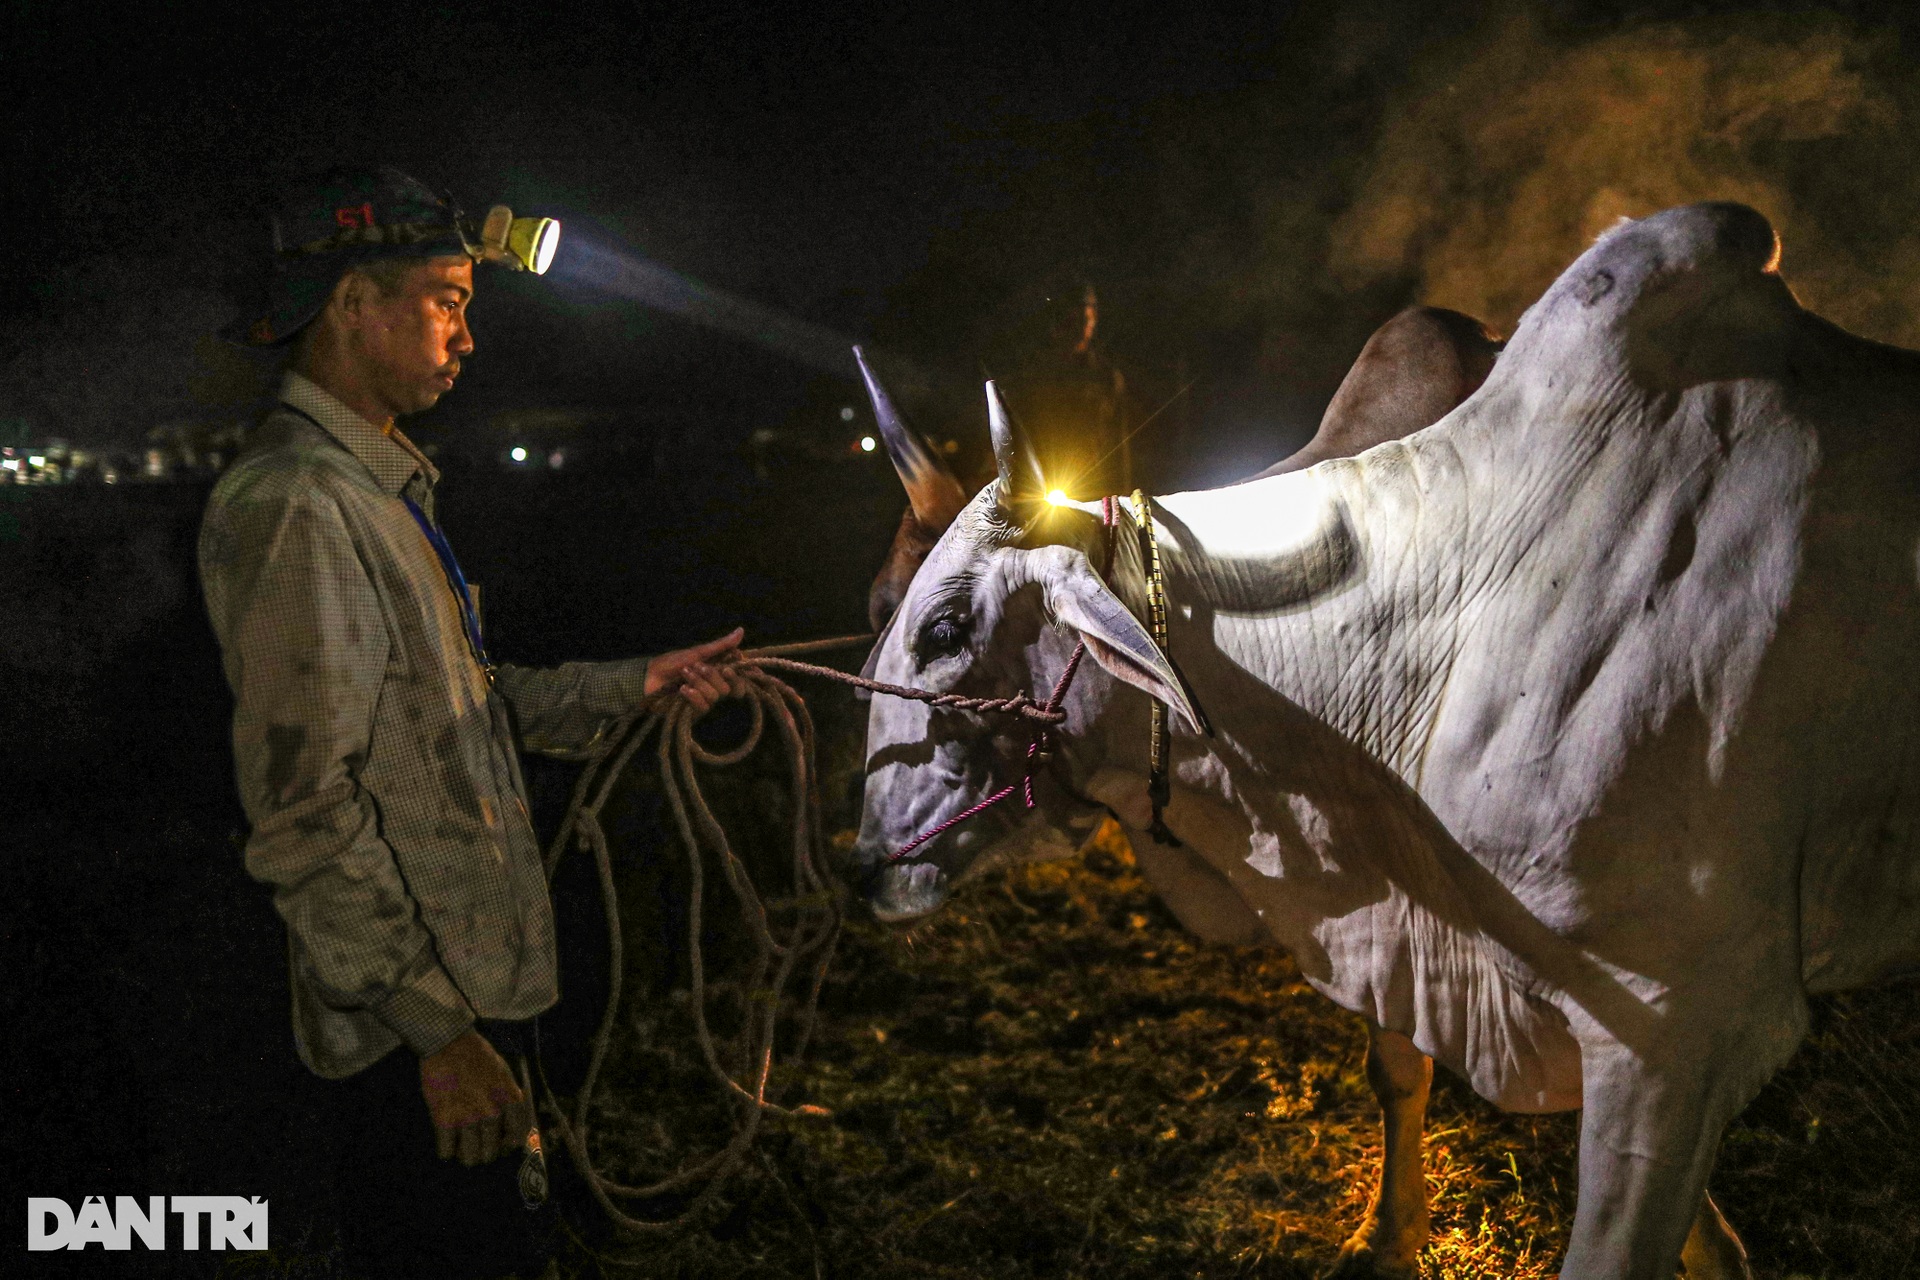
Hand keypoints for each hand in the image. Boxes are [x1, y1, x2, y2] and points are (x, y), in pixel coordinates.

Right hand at [419, 1030, 533, 1165]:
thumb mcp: (504, 1073)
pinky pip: (446, 1151)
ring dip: (465, 1155)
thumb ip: (508, 1097)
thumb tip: (510, 1120)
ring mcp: (468, 1118)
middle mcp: (493, 1113)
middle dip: (483, 1152)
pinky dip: (446, 1151)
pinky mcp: (444, 1120)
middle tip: (475, 1145)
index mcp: (510, 1100)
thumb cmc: (477, 1055)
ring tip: (460, 1148)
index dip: (508, 1145)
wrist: (449, 1044)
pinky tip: (446, 1142)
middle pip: (491, 1153)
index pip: (518, 1136)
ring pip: (470, 1157)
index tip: (500, 1144)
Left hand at [644, 627, 745, 711]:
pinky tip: (682, 689)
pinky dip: (694, 695)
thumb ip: (720, 645)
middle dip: (713, 675)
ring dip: (699, 682)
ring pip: (715, 695)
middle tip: (698, 666)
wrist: (650, 678)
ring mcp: (704, 700)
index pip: (738, 680)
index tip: (730, 666)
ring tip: (684, 674)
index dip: (738, 676)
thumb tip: (742, 630)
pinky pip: (704, 706)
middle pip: (728, 688)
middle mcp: (713, 688)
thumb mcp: (697, 652)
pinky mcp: (694, 712)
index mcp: (717, 673)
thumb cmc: (672, 663)